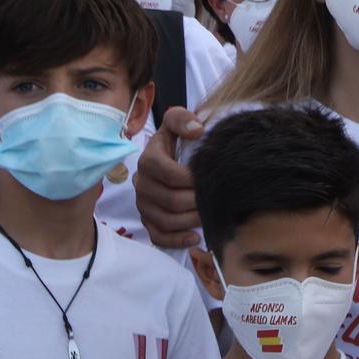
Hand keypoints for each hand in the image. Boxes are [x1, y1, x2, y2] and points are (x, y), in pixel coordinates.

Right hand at [134, 108, 203, 248]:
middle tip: (216, 198)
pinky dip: (177, 240)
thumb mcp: (178, 121)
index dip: (190, 177)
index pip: (167, 172)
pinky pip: (158, 236)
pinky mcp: (147, 220)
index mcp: (148, 159)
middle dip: (196, 201)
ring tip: (209, 214)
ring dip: (191, 220)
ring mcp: (143, 204)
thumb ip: (183, 119)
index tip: (208, 176)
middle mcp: (142, 183)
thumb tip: (197, 130)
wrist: (172, 154)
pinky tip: (195, 236)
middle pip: (170, 200)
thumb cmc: (178, 139)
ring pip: (166, 220)